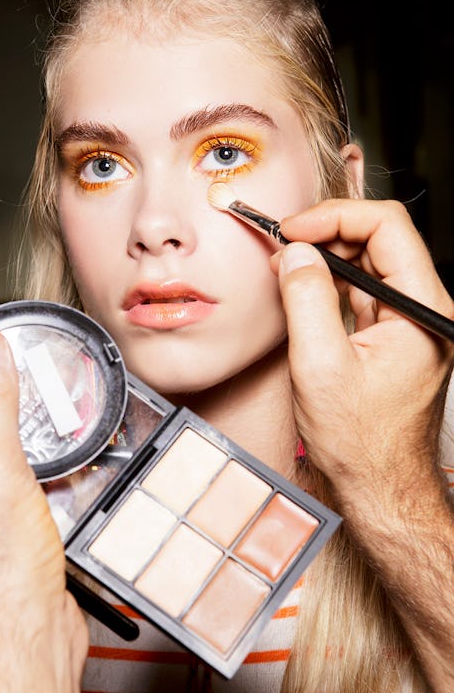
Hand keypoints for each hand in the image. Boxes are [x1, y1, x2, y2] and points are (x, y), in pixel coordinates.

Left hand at [0, 329, 87, 691]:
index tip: (14, 348)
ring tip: (74, 420)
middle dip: (27, 404)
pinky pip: (50, 483)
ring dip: (53, 439)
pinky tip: (84, 465)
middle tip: (54, 380)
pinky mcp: (28, 525)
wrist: (33, 639)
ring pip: (29, 453)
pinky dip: (69, 472)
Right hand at [273, 198, 453, 502]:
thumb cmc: (361, 443)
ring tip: (284, 264)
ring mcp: (409, 322)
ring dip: (325, 256)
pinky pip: (361, 292)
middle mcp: (423, 310)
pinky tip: (302, 286)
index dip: (335, 218)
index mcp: (422, 311)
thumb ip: (306, 300)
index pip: (387, 229)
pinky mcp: (391, 335)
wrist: (380, 487)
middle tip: (281, 244)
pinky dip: (329, 282)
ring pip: (368, 264)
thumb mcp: (321, 367)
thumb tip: (295, 253)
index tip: (292, 230)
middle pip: (379, 241)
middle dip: (327, 234)